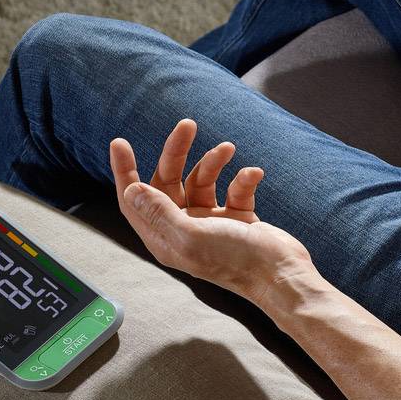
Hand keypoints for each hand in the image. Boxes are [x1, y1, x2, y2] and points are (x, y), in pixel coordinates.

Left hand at [108, 119, 316, 306]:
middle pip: (169, 181)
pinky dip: (243, 178)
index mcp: (164, 237)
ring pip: (202, 180)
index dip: (125, 171)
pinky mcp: (236, 218)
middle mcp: (183, 228)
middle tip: (188, 125)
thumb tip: (131, 190)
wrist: (280, 274)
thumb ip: (160, 212)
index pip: (134, 200)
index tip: (120, 142)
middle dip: (176, 152)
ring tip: (228, 149)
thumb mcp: (190, 235)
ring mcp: (210, 222)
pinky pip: (233, 188)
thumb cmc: (234, 260)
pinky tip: (253, 175)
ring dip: (213, 161)